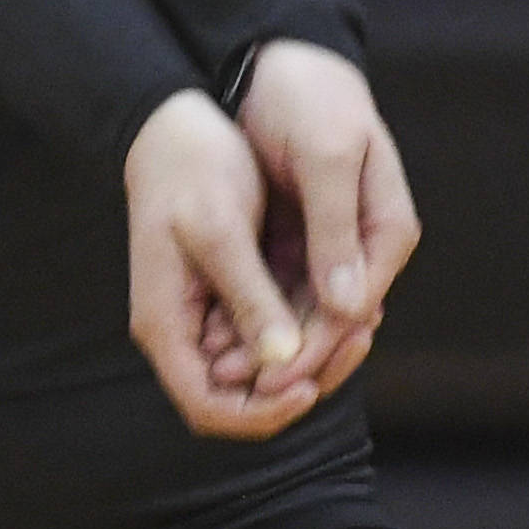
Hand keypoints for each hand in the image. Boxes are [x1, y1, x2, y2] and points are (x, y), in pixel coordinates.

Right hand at [122, 88, 322, 439]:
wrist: (173, 116)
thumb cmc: (188, 167)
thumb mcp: (220, 230)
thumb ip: (250, 297)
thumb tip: (285, 360)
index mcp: (166, 322)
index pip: (209, 406)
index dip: (262, 412)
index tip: (308, 385)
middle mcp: (182, 327)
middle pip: (242, 394)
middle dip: (300, 379)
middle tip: (356, 341)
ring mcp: (205, 309)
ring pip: (262, 364)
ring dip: (311, 352)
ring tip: (361, 320)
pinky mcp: (227, 288)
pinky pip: (268, 327)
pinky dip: (306, 323)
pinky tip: (344, 300)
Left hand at [199, 40, 419, 405]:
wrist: (278, 59)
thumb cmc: (312, 97)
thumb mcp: (324, 156)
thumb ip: (335, 227)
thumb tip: (350, 305)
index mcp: (387, 228)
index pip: (356, 305)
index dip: (316, 342)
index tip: (277, 370)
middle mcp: (363, 246)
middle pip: (331, 320)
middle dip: (288, 354)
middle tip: (239, 380)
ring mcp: (329, 244)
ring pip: (302, 312)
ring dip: (266, 340)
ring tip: (220, 365)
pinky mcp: (295, 237)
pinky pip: (278, 289)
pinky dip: (252, 311)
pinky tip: (217, 332)